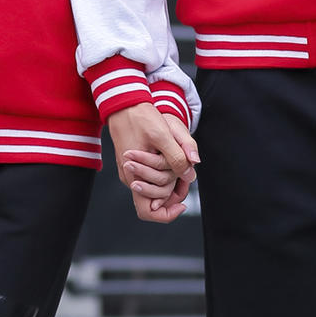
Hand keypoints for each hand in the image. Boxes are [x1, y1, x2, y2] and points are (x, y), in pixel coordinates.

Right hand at [109, 105, 198, 224]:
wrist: (125, 102)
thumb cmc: (141, 117)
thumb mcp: (162, 134)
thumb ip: (177, 156)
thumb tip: (190, 175)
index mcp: (134, 176)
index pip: (148, 211)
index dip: (167, 214)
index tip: (183, 203)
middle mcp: (131, 178)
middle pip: (155, 201)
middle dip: (174, 193)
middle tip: (187, 177)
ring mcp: (131, 171)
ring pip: (155, 187)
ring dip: (170, 181)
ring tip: (182, 165)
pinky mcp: (133, 164)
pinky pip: (151, 177)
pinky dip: (164, 172)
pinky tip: (173, 159)